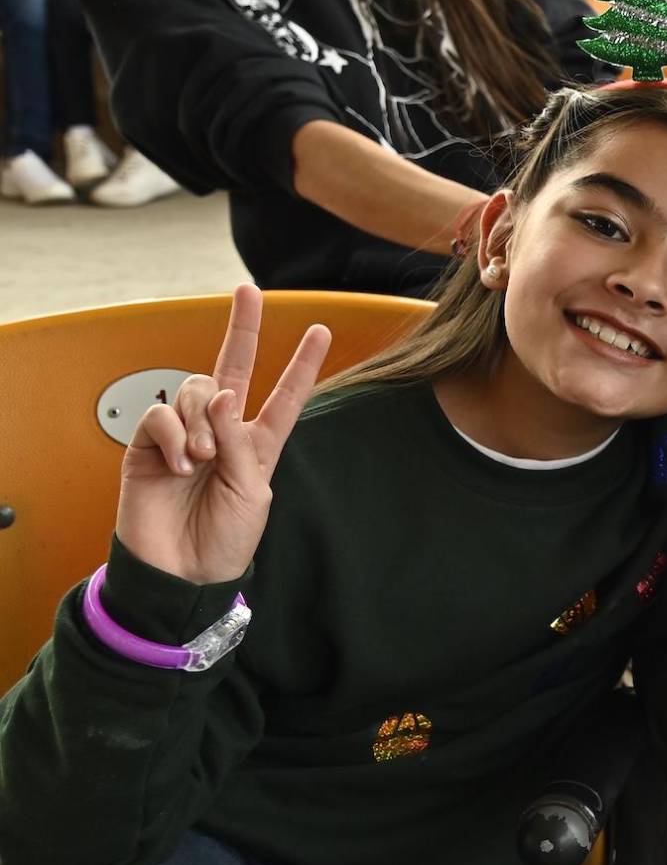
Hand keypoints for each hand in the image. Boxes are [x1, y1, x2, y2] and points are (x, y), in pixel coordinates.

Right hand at [115, 284, 330, 584]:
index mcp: (259, 446)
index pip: (284, 397)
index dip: (302, 365)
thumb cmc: (223, 542)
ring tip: (202, 458)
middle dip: (242, 328)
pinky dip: (171, 434)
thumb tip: (220, 393)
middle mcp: (222, 432)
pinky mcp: (146, 445)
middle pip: (231, 368)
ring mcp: (184, 435)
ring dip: (202, 419)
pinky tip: (179, 463)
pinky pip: (159, 414)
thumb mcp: (252, 493)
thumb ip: (242, 442)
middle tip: (248, 290)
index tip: (321, 331)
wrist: (180, 574)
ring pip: (194, 389)